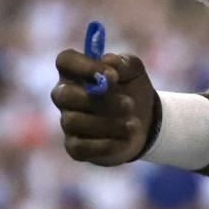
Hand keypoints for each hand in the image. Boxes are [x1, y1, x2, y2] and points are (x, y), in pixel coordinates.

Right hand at [52, 49, 157, 165]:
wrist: (144, 123)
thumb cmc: (133, 90)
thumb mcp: (135, 72)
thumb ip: (123, 63)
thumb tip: (107, 61)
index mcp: (76, 71)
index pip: (65, 61)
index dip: (85, 66)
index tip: (113, 76)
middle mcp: (65, 95)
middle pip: (63, 95)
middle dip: (98, 100)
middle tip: (128, 104)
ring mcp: (67, 122)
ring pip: (74, 122)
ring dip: (108, 123)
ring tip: (133, 124)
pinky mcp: (74, 147)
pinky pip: (81, 147)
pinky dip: (107, 144)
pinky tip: (125, 138)